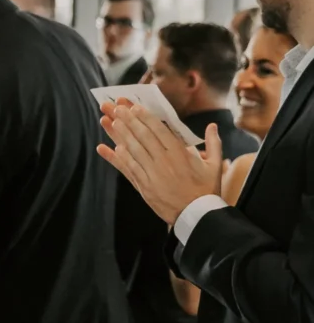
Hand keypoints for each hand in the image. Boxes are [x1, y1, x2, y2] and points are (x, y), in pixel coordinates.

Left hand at [97, 101, 222, 223]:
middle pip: (142, 136)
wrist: (196, 215)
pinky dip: (117, 159)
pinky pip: (128, 169)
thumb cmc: (206, 190)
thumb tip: (212, 126)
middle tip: (115, 107)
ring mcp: (151, 174)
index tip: (133, 107)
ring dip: (119, 135)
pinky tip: (108, 148)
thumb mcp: (215, 165)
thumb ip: (213, 143)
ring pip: (132, 150)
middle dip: (127, 120)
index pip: (159, 130)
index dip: (144, 117)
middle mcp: (163, 162)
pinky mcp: (143, 187)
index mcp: (180, 154)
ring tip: (109, 121)